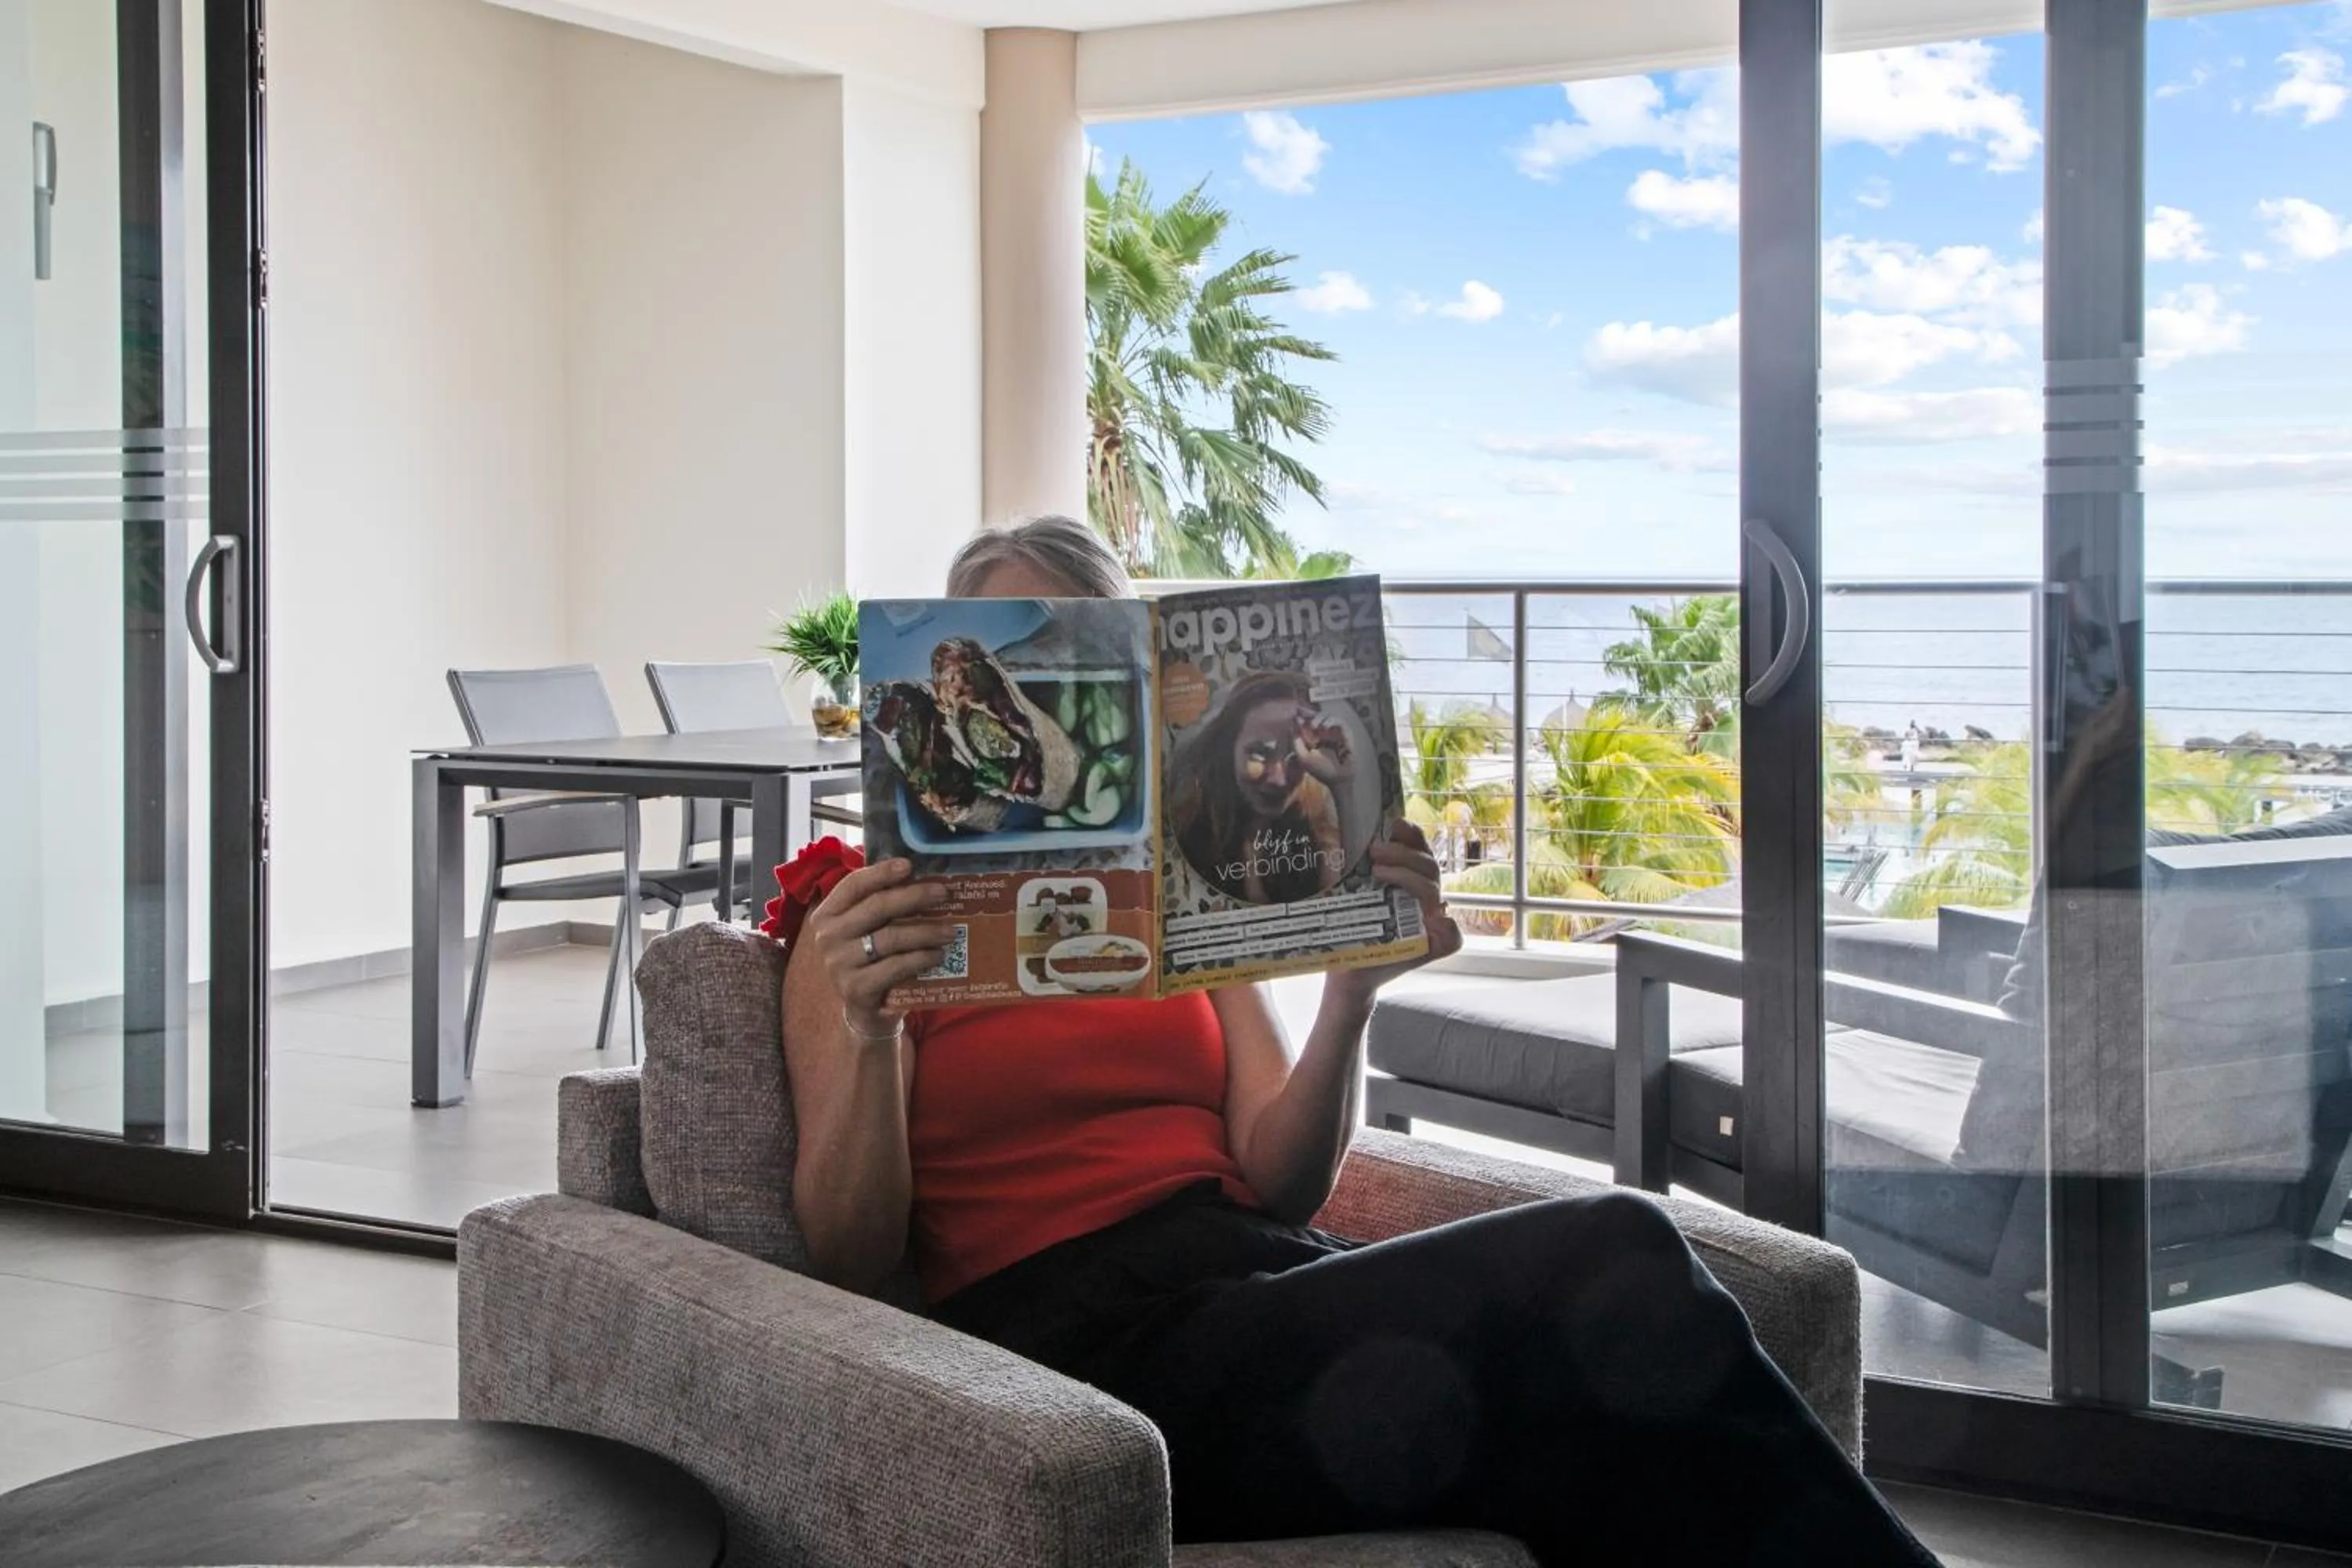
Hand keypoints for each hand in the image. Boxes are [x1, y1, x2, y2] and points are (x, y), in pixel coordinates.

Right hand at [802, 857, 956, 1039]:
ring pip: (891, 937)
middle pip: (877, 907)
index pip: (853, 885)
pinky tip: (938, 955)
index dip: (881, 873)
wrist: (864, 1009)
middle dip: (914, 897)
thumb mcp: (867, 930)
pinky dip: (921, 958)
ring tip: (951, 931)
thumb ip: (880, 906)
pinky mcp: (855, 989)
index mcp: (827, 914)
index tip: (909, 865)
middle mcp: (827, 937)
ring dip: (926, 931)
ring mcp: (839, 964)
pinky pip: (896, 966)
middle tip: (943, 893)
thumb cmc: (870, 960)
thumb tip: (920, 877)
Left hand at [1292, 707, 1354, 784]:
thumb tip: (1292, 725)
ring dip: (1319, 717)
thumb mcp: (1303, 756)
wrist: (1338, 779)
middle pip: (1317, 715)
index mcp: (1314, 737)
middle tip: (1302, 714)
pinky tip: (1324, 727)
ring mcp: (1336, 732)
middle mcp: (1325, 733)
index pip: (1308, 722)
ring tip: (1313, 725)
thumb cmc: (1321, 770)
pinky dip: (1332, 721)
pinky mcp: (1346, 733)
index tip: (1295, 711)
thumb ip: (1295, 742)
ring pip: (1328, 716)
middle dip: (1309, 713)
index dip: (1302, 715)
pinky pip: (1340, 722)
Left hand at [1325, 820, 1461, 1007]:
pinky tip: (1433, 920)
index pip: (1419, 851)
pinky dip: (1446, 926)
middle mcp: (1421, 899)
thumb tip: (1354, 848)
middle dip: (1403, 853)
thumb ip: (1353, 876)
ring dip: (1408, 875)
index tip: (1394, 823)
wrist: (1346, 973)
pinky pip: (1452, 936)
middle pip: (1427, 867)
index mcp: (1406, 881)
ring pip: (1433, 890)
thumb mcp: (1348, 902)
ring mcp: (1428, 922)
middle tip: (1375, 850)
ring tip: (1378, 869)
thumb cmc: (1348, 934)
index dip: (1412, 835)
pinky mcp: (1431, 947)